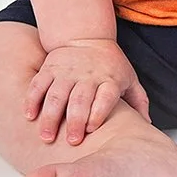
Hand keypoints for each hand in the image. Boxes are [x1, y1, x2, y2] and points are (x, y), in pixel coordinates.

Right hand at [25, 38, 150, 144]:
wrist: (87, 36)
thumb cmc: (111, 64)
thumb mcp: (129, 78)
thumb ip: (138, 100)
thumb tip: (146, 124)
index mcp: (109, 79)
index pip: (105, 96)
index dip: (98, 112)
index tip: (91, 129)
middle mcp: (88, 76)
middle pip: (80, 99)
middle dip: (74, 121)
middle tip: (71, 141)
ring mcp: (66, 71)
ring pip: (56, 95)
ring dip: (50, 117)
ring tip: (46, 136)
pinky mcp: (49, 68)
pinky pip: (38, 85)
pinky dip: (32, 100)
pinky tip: (30, 116)